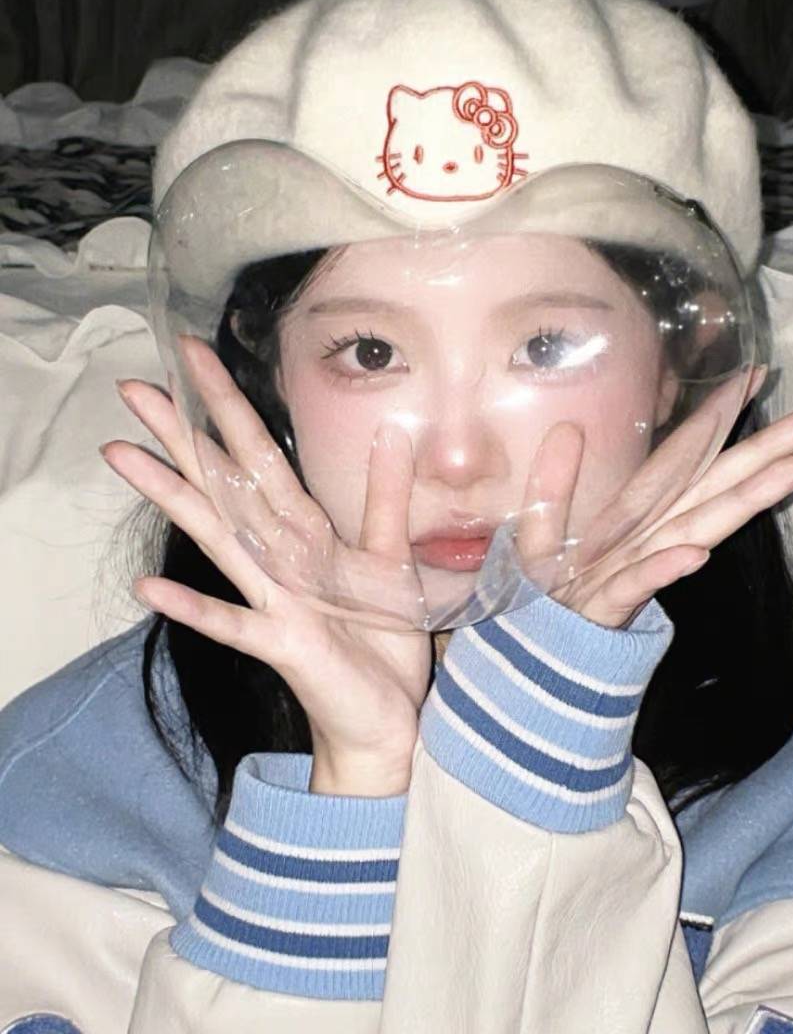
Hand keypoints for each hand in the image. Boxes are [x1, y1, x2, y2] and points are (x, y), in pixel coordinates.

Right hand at [104, 338, 430, 796]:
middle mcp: (278, 557)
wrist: (387, 717)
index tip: (194, 353)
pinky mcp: (281, 644)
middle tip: (132, 387)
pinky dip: (196, 609)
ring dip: (174, 499)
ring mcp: (274, 599)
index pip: (259, 455)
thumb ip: (387, 498)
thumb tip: (391, 430)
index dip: (228, 404)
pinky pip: (234, 624)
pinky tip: (150, 592)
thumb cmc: (382, 641)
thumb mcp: (391, 560)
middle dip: (182, 434)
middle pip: (223, 483)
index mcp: (305, 532)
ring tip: (123, 457)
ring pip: (218, 537)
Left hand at [515, 369, 792, 628]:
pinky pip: (637, 584)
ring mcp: (635, 570)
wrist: (529, 657)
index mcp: (633, 516)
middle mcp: (648, 539)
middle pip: (712, 489)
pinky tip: (698, 551)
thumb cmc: (543, 596)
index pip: (683, 458)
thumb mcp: (537, 532)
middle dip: (764, 455)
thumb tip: (567, 428)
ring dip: (745, 499)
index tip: (756, 376)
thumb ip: (552, 486)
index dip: (717, 419)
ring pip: (697, 528)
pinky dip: (665, 568)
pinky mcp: (608, 605)